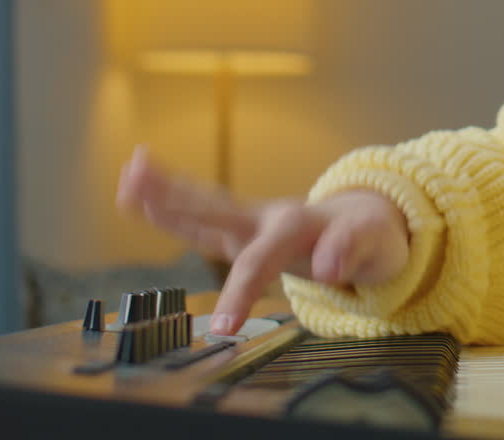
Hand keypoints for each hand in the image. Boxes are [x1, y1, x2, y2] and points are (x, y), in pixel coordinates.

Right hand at [116, 145, 409, 334]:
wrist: (372, 223)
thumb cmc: (374, 236)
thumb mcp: (376, 243)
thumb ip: (351, 249)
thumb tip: (328, 267)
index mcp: (297, 226)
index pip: (261, 261)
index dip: (242, 292)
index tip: (223, 329)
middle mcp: (269, 218)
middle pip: (216, 208)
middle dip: (178, 198)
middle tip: (137, 178)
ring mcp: (254, 221)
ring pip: (204, 205)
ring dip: (166, 191)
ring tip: (128, 174)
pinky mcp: (246, 230)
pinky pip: (204, 218)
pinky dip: (174, 208)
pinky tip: (140, 198)